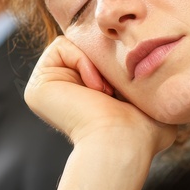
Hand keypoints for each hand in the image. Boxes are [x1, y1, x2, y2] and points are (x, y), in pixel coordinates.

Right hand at [25, 36, 177, 189]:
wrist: (122, 142)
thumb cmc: (142, 132)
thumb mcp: (148, 100)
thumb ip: (145, 82)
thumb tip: (151, 68)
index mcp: (82, 99)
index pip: (98, 59)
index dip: (114, 64)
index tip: (124, 91)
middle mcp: (62, 94)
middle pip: (84, 50)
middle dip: (103, 62)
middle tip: (115, 91)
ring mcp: (47, 89)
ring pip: (74, 46)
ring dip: (95, 64)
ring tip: (104, 92)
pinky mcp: (38, 86)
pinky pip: (61, 46)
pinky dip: (83, 61)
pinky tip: (94, 89)